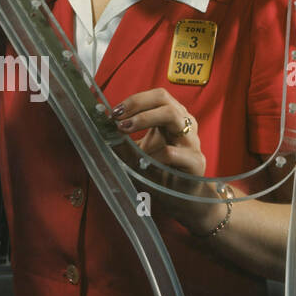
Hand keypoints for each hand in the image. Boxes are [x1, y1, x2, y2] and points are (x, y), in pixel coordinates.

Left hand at [111, 89, 235, 232]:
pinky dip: (153, 155)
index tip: (114, 112)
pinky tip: (143, 162)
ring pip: (173, 116)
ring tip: (125, 129)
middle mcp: (185, 125)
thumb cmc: (161, 172)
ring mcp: (192, 142)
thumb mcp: (139, 153)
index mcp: (174, 118)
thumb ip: (124, 142)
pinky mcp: (195, 162)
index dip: (135, 100)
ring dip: (145, 119)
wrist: (182, 199)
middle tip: (118, 118)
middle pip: (165, 99)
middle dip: (138, 104)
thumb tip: (101, 130)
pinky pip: (172, 152)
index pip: (157, 96)